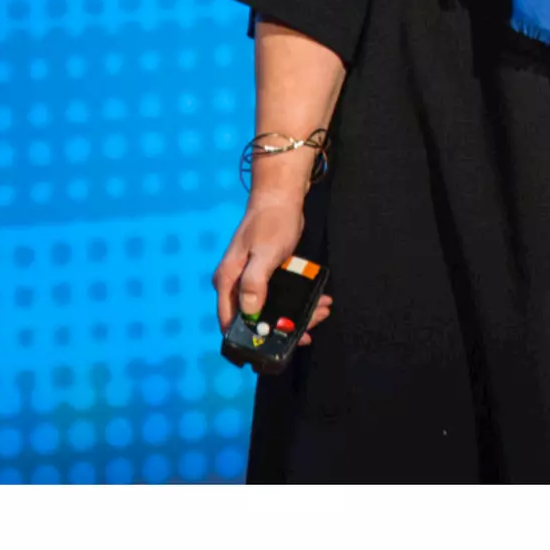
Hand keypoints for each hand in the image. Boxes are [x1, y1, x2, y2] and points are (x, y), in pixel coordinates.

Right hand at [213, 191, 334, 345]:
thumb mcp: (264, 252)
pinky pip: (280, 297)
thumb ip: (255, 282)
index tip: (274, 351)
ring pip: (270, 309)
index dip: (249, 341)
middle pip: (254, 319)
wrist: (281, 198)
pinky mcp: (266, 276)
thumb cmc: (271, 223)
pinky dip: (297, 302)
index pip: (230, 323)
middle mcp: (235, 286)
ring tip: (322, 313)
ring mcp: (251, 281)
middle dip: (282, 328)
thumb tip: (249, 314)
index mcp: (228, 283)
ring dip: (295, 316)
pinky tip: (318, 302)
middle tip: (310, 332)